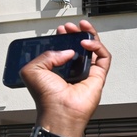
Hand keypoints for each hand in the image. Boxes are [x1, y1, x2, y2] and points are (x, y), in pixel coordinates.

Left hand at [21, 20, 110, 136]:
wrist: (60, 110)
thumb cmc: (46, 97)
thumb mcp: (33, 69)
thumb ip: (46, 55)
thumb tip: (66, 51)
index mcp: (59, 69)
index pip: (65, 49)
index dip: (64, 37)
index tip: (62, 30)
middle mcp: (74, 70)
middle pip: (81, 47)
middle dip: (78, 33)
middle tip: (73, 27)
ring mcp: (88, 73)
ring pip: (95, 50)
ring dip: (90, 36)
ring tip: (82, 28)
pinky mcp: (99, 76)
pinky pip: (104, 57)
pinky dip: (97, 47)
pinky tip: (86, 43)